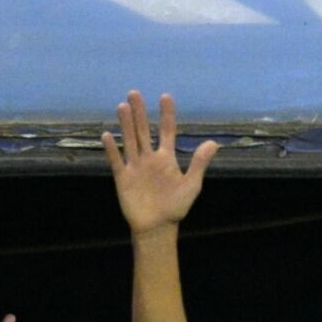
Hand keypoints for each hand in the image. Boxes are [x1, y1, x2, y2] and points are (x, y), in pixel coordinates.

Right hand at [102, 91, 218, 236]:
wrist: (158, 227)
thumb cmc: (176, 207)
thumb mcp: (191, 185)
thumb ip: (199, 163)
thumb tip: (214, 142)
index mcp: (166, 158)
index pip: (167, 131)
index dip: (166, 115)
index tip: (165, 97)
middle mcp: (149, 158)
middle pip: (143, 131)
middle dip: (140, 113)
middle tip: (134, 93)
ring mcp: (135, 167)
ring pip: (129, 141)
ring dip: (126, 125)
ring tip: (123, 106)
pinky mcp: (123, 178)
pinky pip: (117, 161)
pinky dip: (112, 149)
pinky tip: (108, 135)